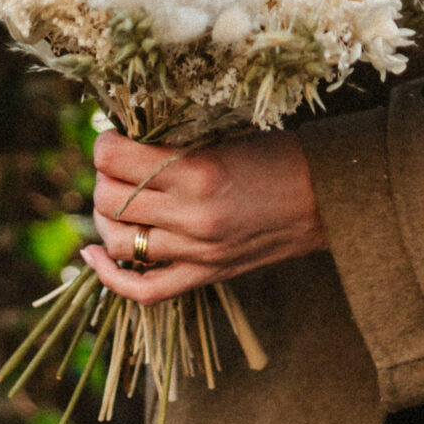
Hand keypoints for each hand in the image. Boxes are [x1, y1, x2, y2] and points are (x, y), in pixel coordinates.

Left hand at [85, 128, 326, 306]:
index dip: (104, 144)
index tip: (111, 136)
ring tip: (115, 199)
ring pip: (118, 242)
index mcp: (198, 170)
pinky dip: (110, 277)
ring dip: (106, 217)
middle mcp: (192, 216)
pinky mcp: (206, 275)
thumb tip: (127, 140)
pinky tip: (94, 255)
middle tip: (114, 165)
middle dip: (102, 178)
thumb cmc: (282, 155)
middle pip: (111, 201)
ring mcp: (197, 252)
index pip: (117, 159)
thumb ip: (178, 142)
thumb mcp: (228, 134)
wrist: (329, 197)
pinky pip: (144, 290)